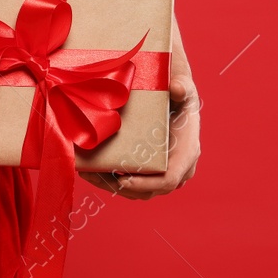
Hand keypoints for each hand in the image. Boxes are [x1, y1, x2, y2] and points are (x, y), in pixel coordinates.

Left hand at [79, 74, 200, 199]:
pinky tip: (94, 170)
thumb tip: (177, 89)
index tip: (123, 179)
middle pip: (150, 190)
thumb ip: (182, 86)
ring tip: (90, 172)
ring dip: (112, 186)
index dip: (147, 184)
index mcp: (187, 151)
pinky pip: (133, 184)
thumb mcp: (183, 85)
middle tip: (95, 174)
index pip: (170, 178)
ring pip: (139, 191)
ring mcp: (165, 173)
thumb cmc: (179, 92)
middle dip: (121, 186)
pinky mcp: (152, 172)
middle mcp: (179, 168)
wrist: (175, 96)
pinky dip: (113, 181)